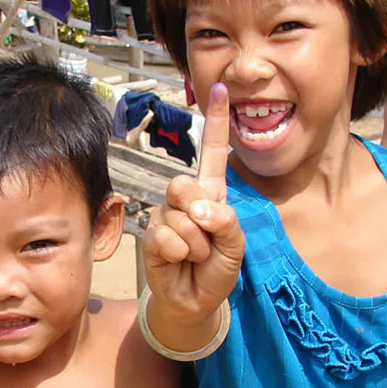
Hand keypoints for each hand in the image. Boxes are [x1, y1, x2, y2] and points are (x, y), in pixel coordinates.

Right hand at [142, 83, 244, 324]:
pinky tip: (179, 262)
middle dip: (201, 218)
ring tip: (195, 257)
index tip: (220, 87)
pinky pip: (167, 237)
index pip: (213, 152)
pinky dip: (180, 254)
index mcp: (211, 193)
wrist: (195, 300)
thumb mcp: (235, 246)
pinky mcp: (151, 236)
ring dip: (195, 245)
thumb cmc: (217, 269)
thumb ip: (226, 223)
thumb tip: (199, 211)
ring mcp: (166, 215)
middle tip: (207, 242)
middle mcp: (186, 199)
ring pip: (180, 218)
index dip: (215, 120)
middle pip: (186, 185)